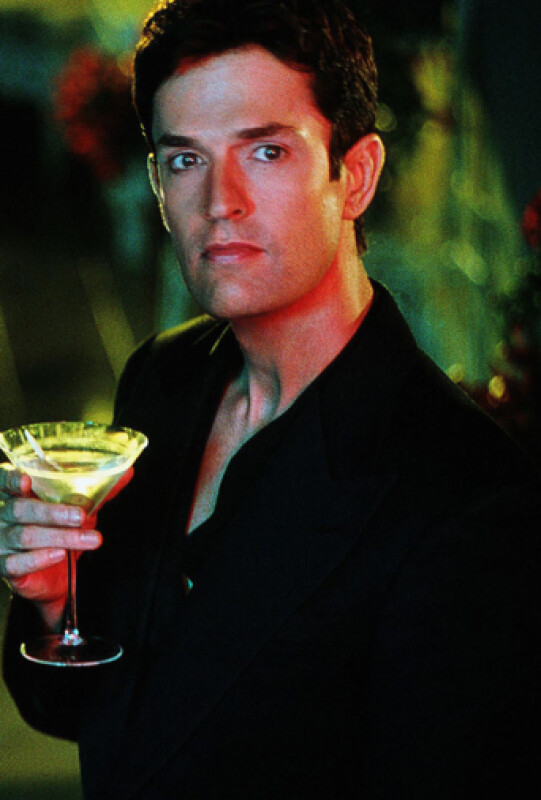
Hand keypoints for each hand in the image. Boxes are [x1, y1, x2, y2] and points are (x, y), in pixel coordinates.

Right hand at [0, 464, 101, 619]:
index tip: (26, 480)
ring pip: (24, 536)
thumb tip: (127, 471)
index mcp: (16, 494)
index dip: (11, 480)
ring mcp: (2, 542)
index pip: (5, 482)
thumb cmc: (62, 531)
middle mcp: (3, 516)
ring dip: (59, 536)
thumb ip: (99, 491)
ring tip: (88, 539)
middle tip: (81, 516)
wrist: (57, 577)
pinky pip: (15, 563)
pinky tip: (59, 554)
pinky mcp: (5, 566)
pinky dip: (38, 558)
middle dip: (53, 512)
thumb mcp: (80, 508)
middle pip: (20, 509)